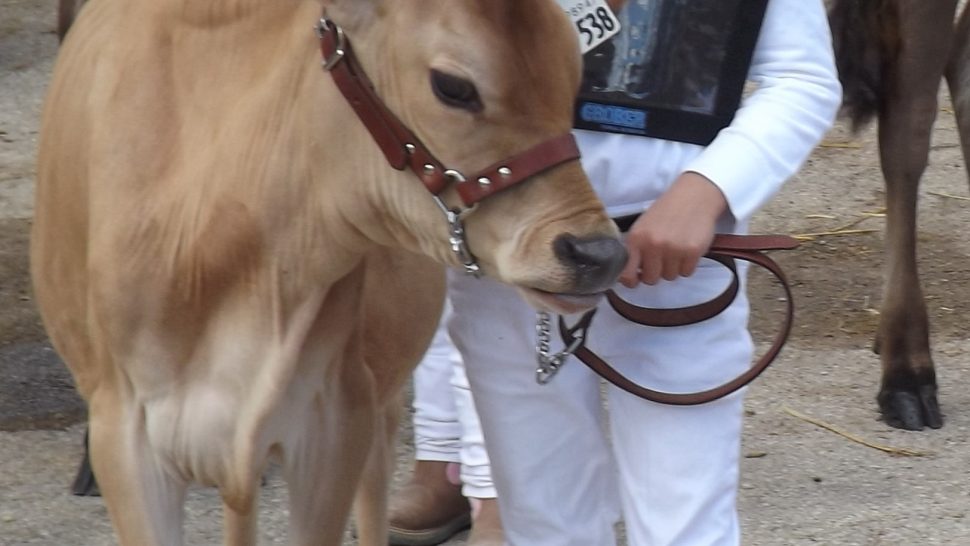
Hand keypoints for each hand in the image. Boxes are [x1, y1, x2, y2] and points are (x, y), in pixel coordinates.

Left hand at [619, 172, 728, 286]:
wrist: (693, 196)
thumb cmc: (666, 212)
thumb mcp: (643, 227)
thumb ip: (636, 250)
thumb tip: (631, 276)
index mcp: (636, 239)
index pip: (627, 274)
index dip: (631, 281)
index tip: (635, 280)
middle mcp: (653, 245)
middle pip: (651, 279)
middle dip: (656, 272)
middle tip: (662, 259)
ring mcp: (673, 249)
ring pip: (670, 277)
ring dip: (673, 268)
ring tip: (676, 249)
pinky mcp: (692, 252)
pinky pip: (686, 272)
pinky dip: (687, 265)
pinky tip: (686, 249)